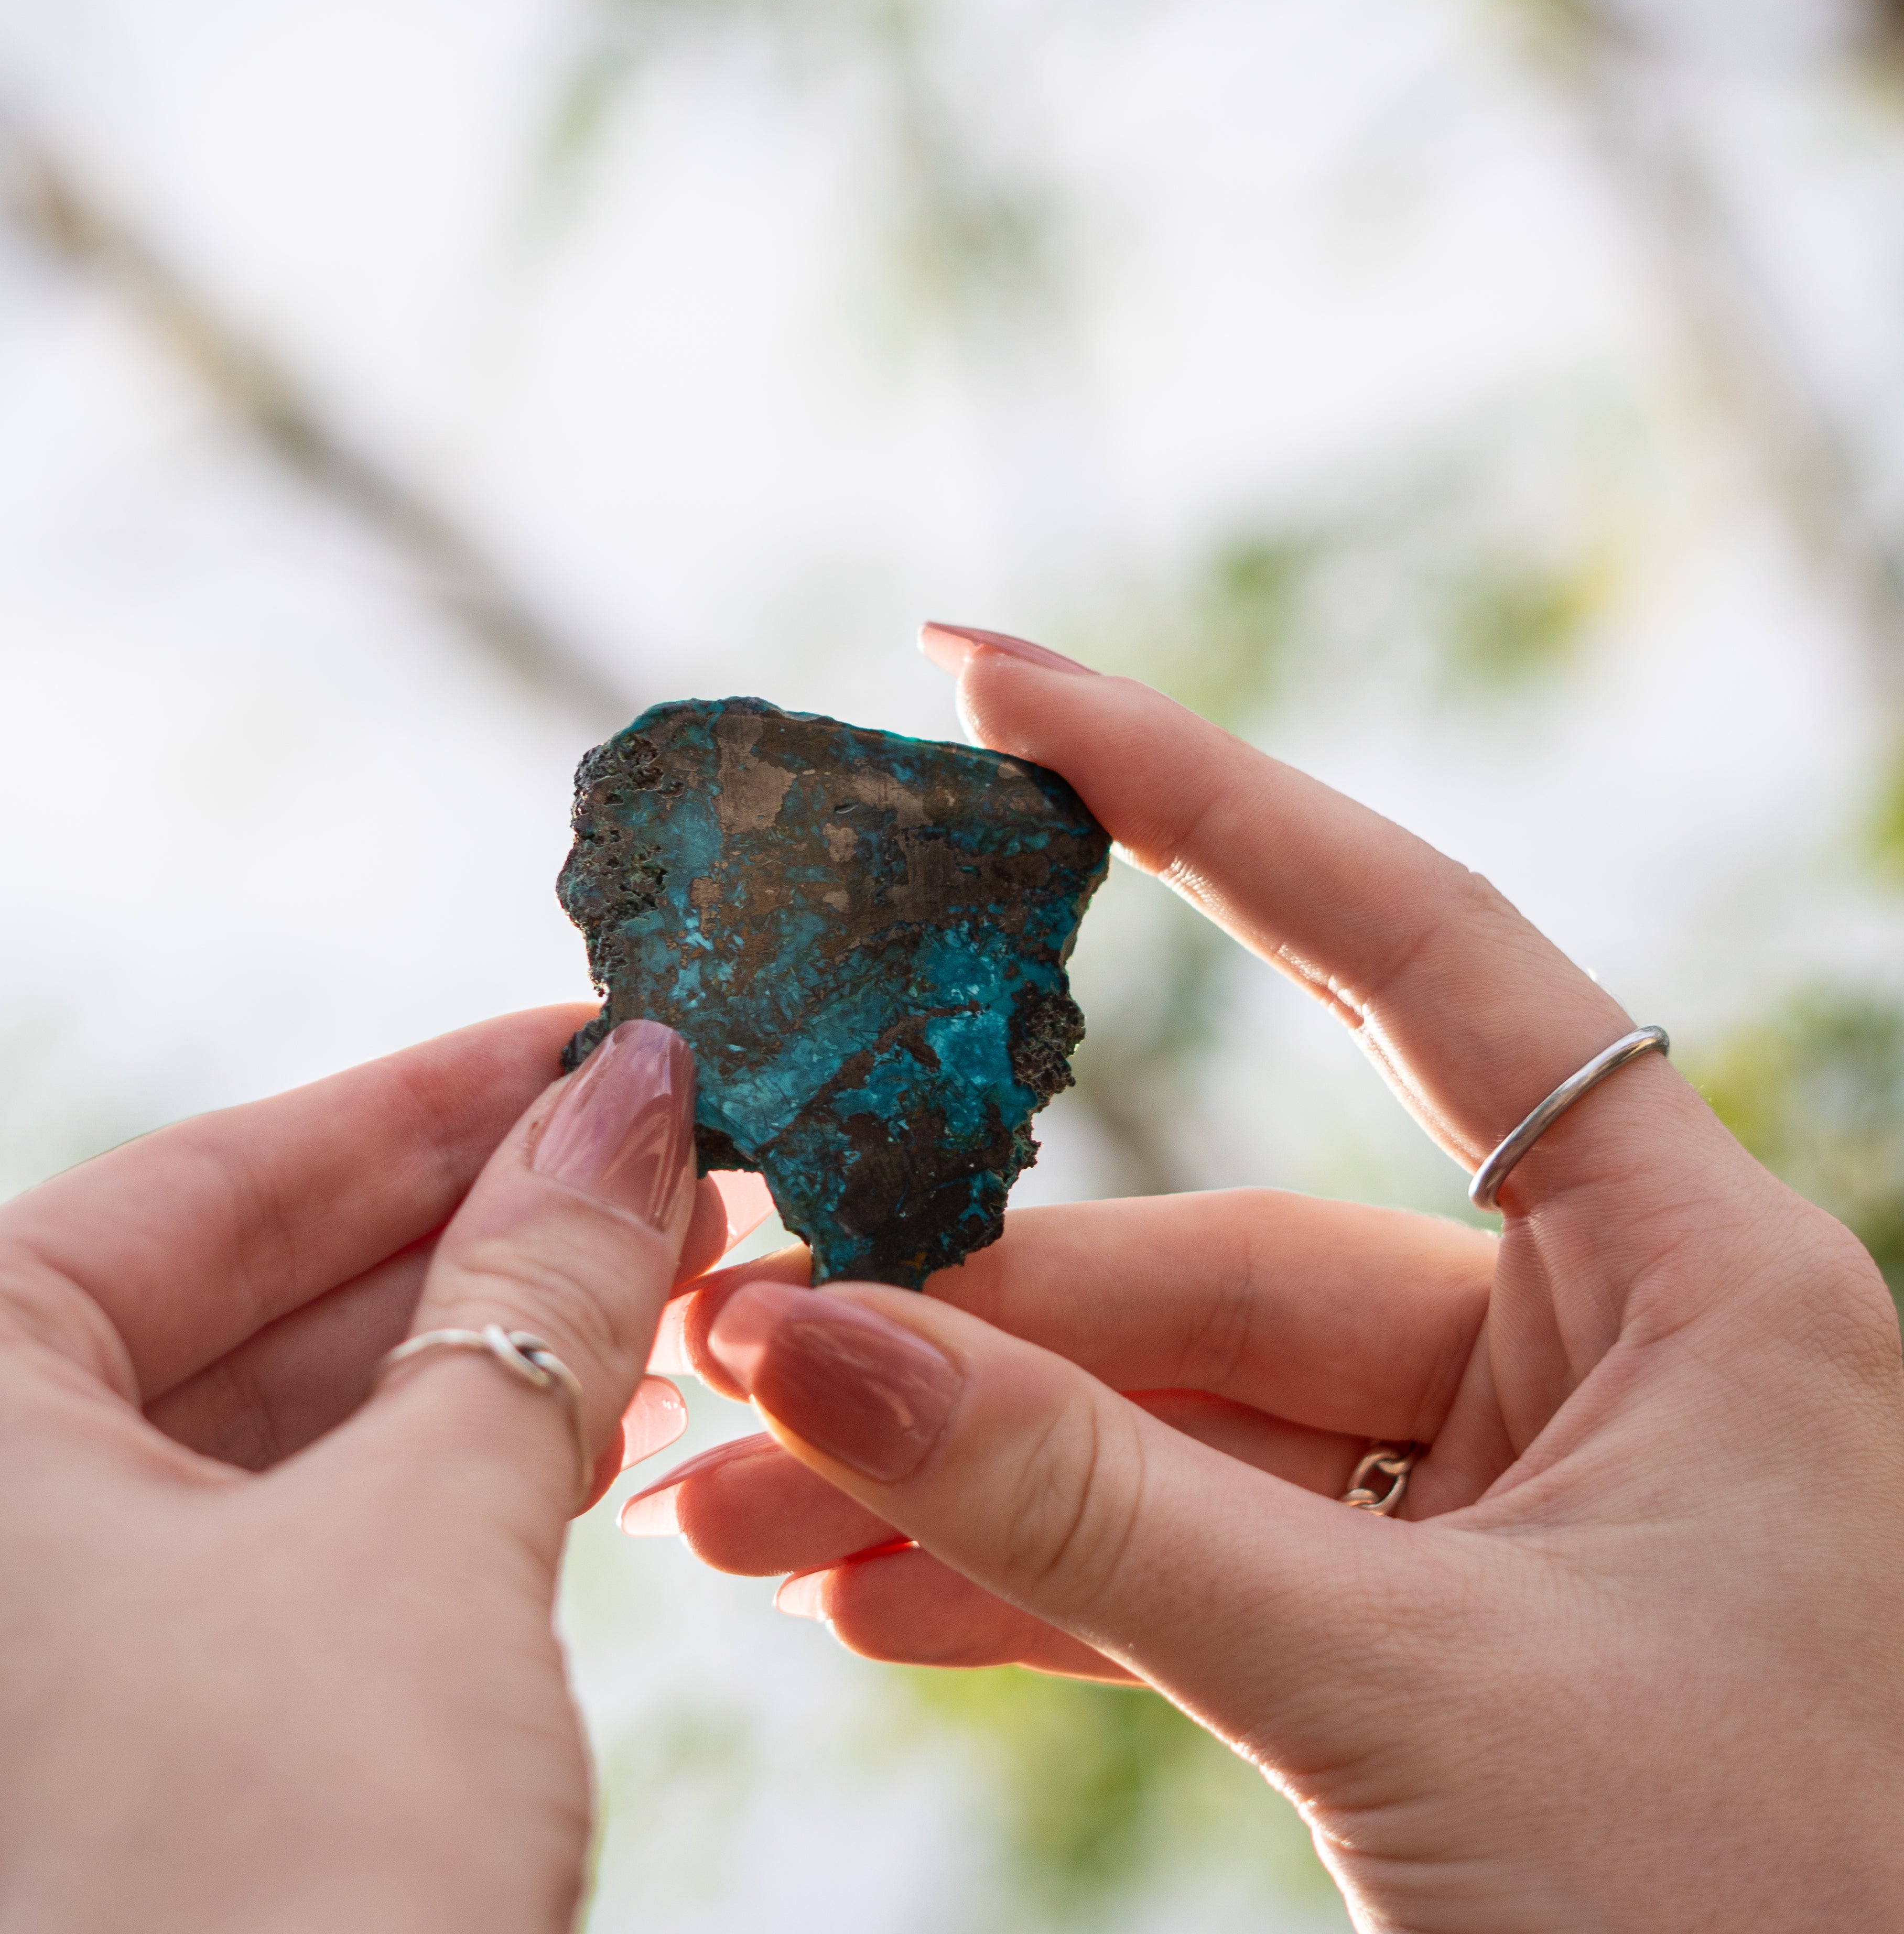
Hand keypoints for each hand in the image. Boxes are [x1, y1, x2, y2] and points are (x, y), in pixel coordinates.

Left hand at [0, 1006, 763, 1933]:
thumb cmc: (280, 1877)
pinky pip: (284, 1559)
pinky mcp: (113, 1764)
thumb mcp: (429, 1528)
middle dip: (472, 1233)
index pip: (201, 1189)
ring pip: (274, 1438)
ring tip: (662, 1270)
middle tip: (659, 1160)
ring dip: (475, 1357)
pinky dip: (437, 1484)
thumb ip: (535, 1293)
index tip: (583, 1047)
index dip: (422, 1102)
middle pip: (241, 1309)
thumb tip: (638, 1093)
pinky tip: (590, 1422)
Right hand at [632, 630, 1903, 1932]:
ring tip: (739, 1509)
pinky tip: (865, 1591)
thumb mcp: (1415, 1696)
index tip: (998, 684)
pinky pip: (1198, 1562)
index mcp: (1682, 1278)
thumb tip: (805, 1342)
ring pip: (1174, 1431)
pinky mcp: (1427, 1630)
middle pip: (1214, 1272)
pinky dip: (1035, 1580)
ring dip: (958, 1469)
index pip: (1411, 951)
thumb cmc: (1763, 1924)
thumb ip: (1095, 1513)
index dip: (1200, 798)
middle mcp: (1588, 1347)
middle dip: (961, 1330)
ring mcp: (1497, 1494)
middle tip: (731, 1353)